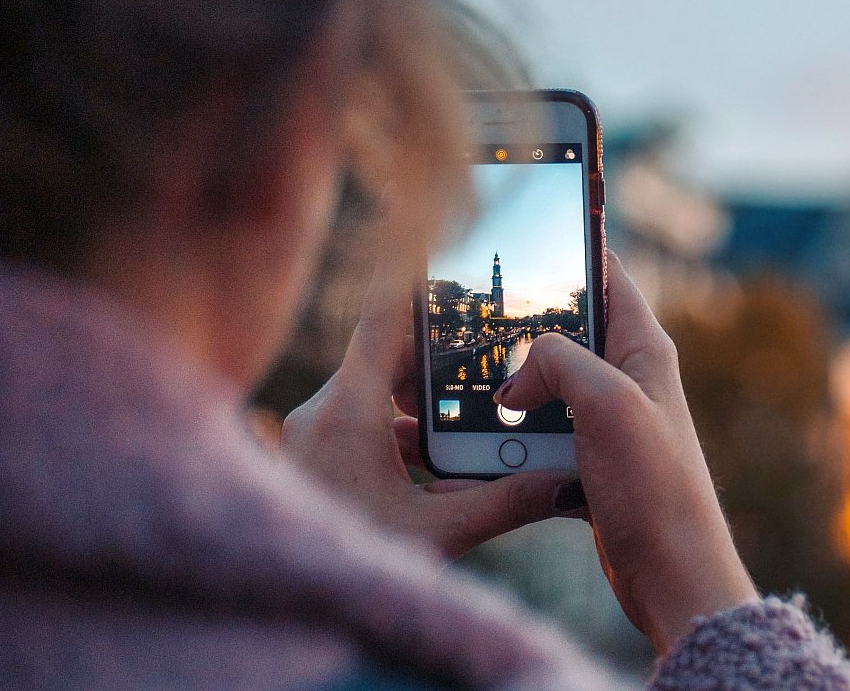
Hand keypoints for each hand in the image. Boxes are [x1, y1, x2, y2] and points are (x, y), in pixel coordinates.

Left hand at [280, 268, 577, 557]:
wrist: (279, 612)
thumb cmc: (352, 567)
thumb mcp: (439, 536)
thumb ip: (507, 502)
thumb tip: (569, 482)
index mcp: (348, 411)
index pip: (383, 314)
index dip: (414, 272)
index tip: (442, 239)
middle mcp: (323, 410)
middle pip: (388, 351)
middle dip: (440, 346)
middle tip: (490, 334)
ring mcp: (312, 432)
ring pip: (373, 386)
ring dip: (420, 389)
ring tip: (473, 388)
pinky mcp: (312, 453)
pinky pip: (359, 415)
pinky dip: (398, 418)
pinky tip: (434, 446)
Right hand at [495, 252, 758, 652]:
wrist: (672, 576)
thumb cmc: (657, 489)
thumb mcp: (609, 405)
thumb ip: (559, 362)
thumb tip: (515, 378)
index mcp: (644, 347)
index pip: (605, 274)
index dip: (566, 248)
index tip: (520, 231)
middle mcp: (628, 376)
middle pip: (563, 329)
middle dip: (518, 327)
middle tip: (466, 320)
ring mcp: (606, 420)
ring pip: (544, 384)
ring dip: (508, 389)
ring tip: (461, 386)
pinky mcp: (588, 460)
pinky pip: (540, 431)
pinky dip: (512, 434)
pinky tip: (481, 442)